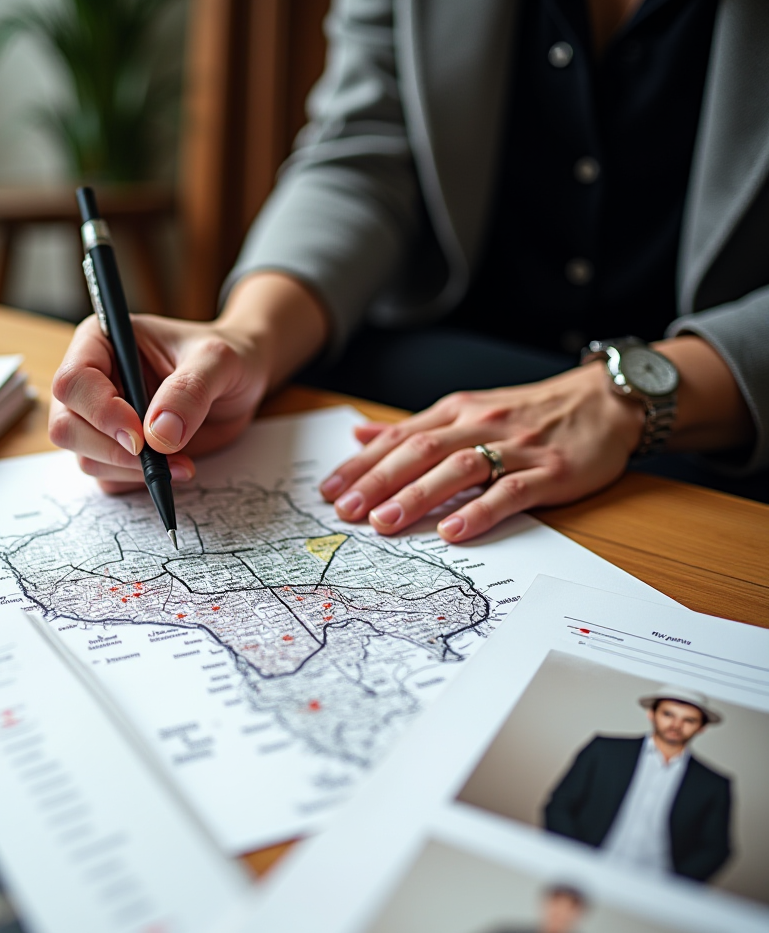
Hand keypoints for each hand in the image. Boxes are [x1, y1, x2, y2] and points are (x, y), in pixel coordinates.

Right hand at [49, 273, 328, 491]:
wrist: (240, 383)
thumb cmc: (226, 358)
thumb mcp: (218, 361)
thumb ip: (190, 390)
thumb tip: (158, 434)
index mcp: (101, 342)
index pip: (73, 382)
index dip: (101, 413)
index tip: (141, 436)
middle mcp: (92, 382)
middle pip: (67, 427)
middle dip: (111, 450)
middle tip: (161, 456)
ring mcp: (100, 420)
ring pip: (86, 459)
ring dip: (131, 471)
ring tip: (181, 461)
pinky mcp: (117, 451)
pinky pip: (110, 480)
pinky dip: (140, 482)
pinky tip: (177, 467)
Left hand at [320, 363, 645, 541]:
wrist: (603, 401)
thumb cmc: (527, 412)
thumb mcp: (466, 410)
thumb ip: (414, 427)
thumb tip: (360, 435)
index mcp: (456, 412)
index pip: (399, 438)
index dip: (362, 464)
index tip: (329, 490)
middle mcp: (480, 425)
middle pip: (421, 451)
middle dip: (379, 481)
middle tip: (346, 510)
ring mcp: (515, 447)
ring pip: (458, 468)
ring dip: (418, 495)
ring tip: (385, 522)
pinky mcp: (549, 471)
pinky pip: (510, 491)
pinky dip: (479, 510)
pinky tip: (452, 531)